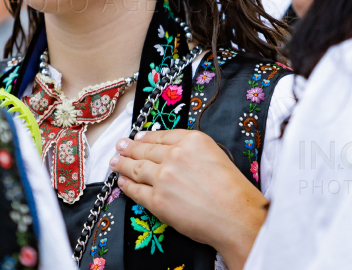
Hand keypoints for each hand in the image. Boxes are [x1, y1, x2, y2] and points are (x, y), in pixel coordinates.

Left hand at [109, 130, 267, 269]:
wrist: (236, 216)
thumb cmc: (233, 188)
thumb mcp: (215, 154)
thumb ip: (192, 149)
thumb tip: (170, 149)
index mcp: (192, 140)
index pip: (161, 135)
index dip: (146, 137)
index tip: (137, 137)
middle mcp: (174, 155)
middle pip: (145, 150)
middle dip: (129, 148)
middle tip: (120, 146)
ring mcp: (163, 177)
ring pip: (136, 168)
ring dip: (123, 164)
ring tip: (115, 161)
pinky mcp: (157, 200)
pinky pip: (136, 190)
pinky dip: (127, 185)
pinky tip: (122, 181)